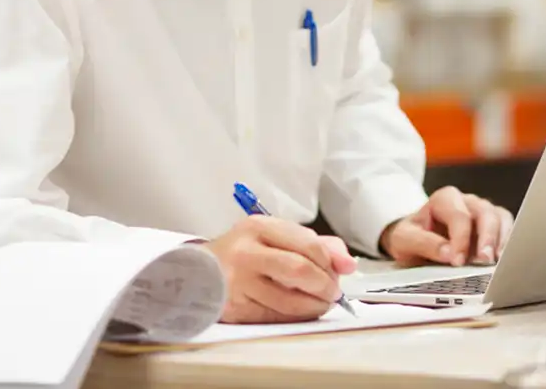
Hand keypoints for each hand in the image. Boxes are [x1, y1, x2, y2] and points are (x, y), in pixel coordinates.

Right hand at [207, 217, 355, 323]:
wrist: (196, 272)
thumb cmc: (245, 251)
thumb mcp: (276, 235)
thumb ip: (316, 244)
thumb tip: (348, 264)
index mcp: (259, 227)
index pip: (307, 244)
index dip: (330, 262)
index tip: (340, 271)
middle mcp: (246, 252)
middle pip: (298, 270)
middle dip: (324, 285)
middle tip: (333, 292)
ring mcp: (238, 283)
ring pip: (288, 300)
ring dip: (314, 306)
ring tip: (320, 303)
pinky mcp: (235, 309)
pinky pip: (275, 317)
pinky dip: (295, 317)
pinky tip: (300, 311)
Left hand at [379, 186, 512, 267]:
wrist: (414, 241)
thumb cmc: (412, 238)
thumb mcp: (405, 240)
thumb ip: (424, 243)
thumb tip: (449, 253)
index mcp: (443, 199)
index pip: (458, 215)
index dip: (460, 239)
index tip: (457, 261)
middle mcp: (465, 201)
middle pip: (484, 212)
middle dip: (486, 237)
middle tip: (484, 260)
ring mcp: (481, 211)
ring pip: (499, 217)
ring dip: (501, 240)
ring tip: (497, 263)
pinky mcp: (493, 225)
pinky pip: (507, 228)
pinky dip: (508, 243)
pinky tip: (504, 261)